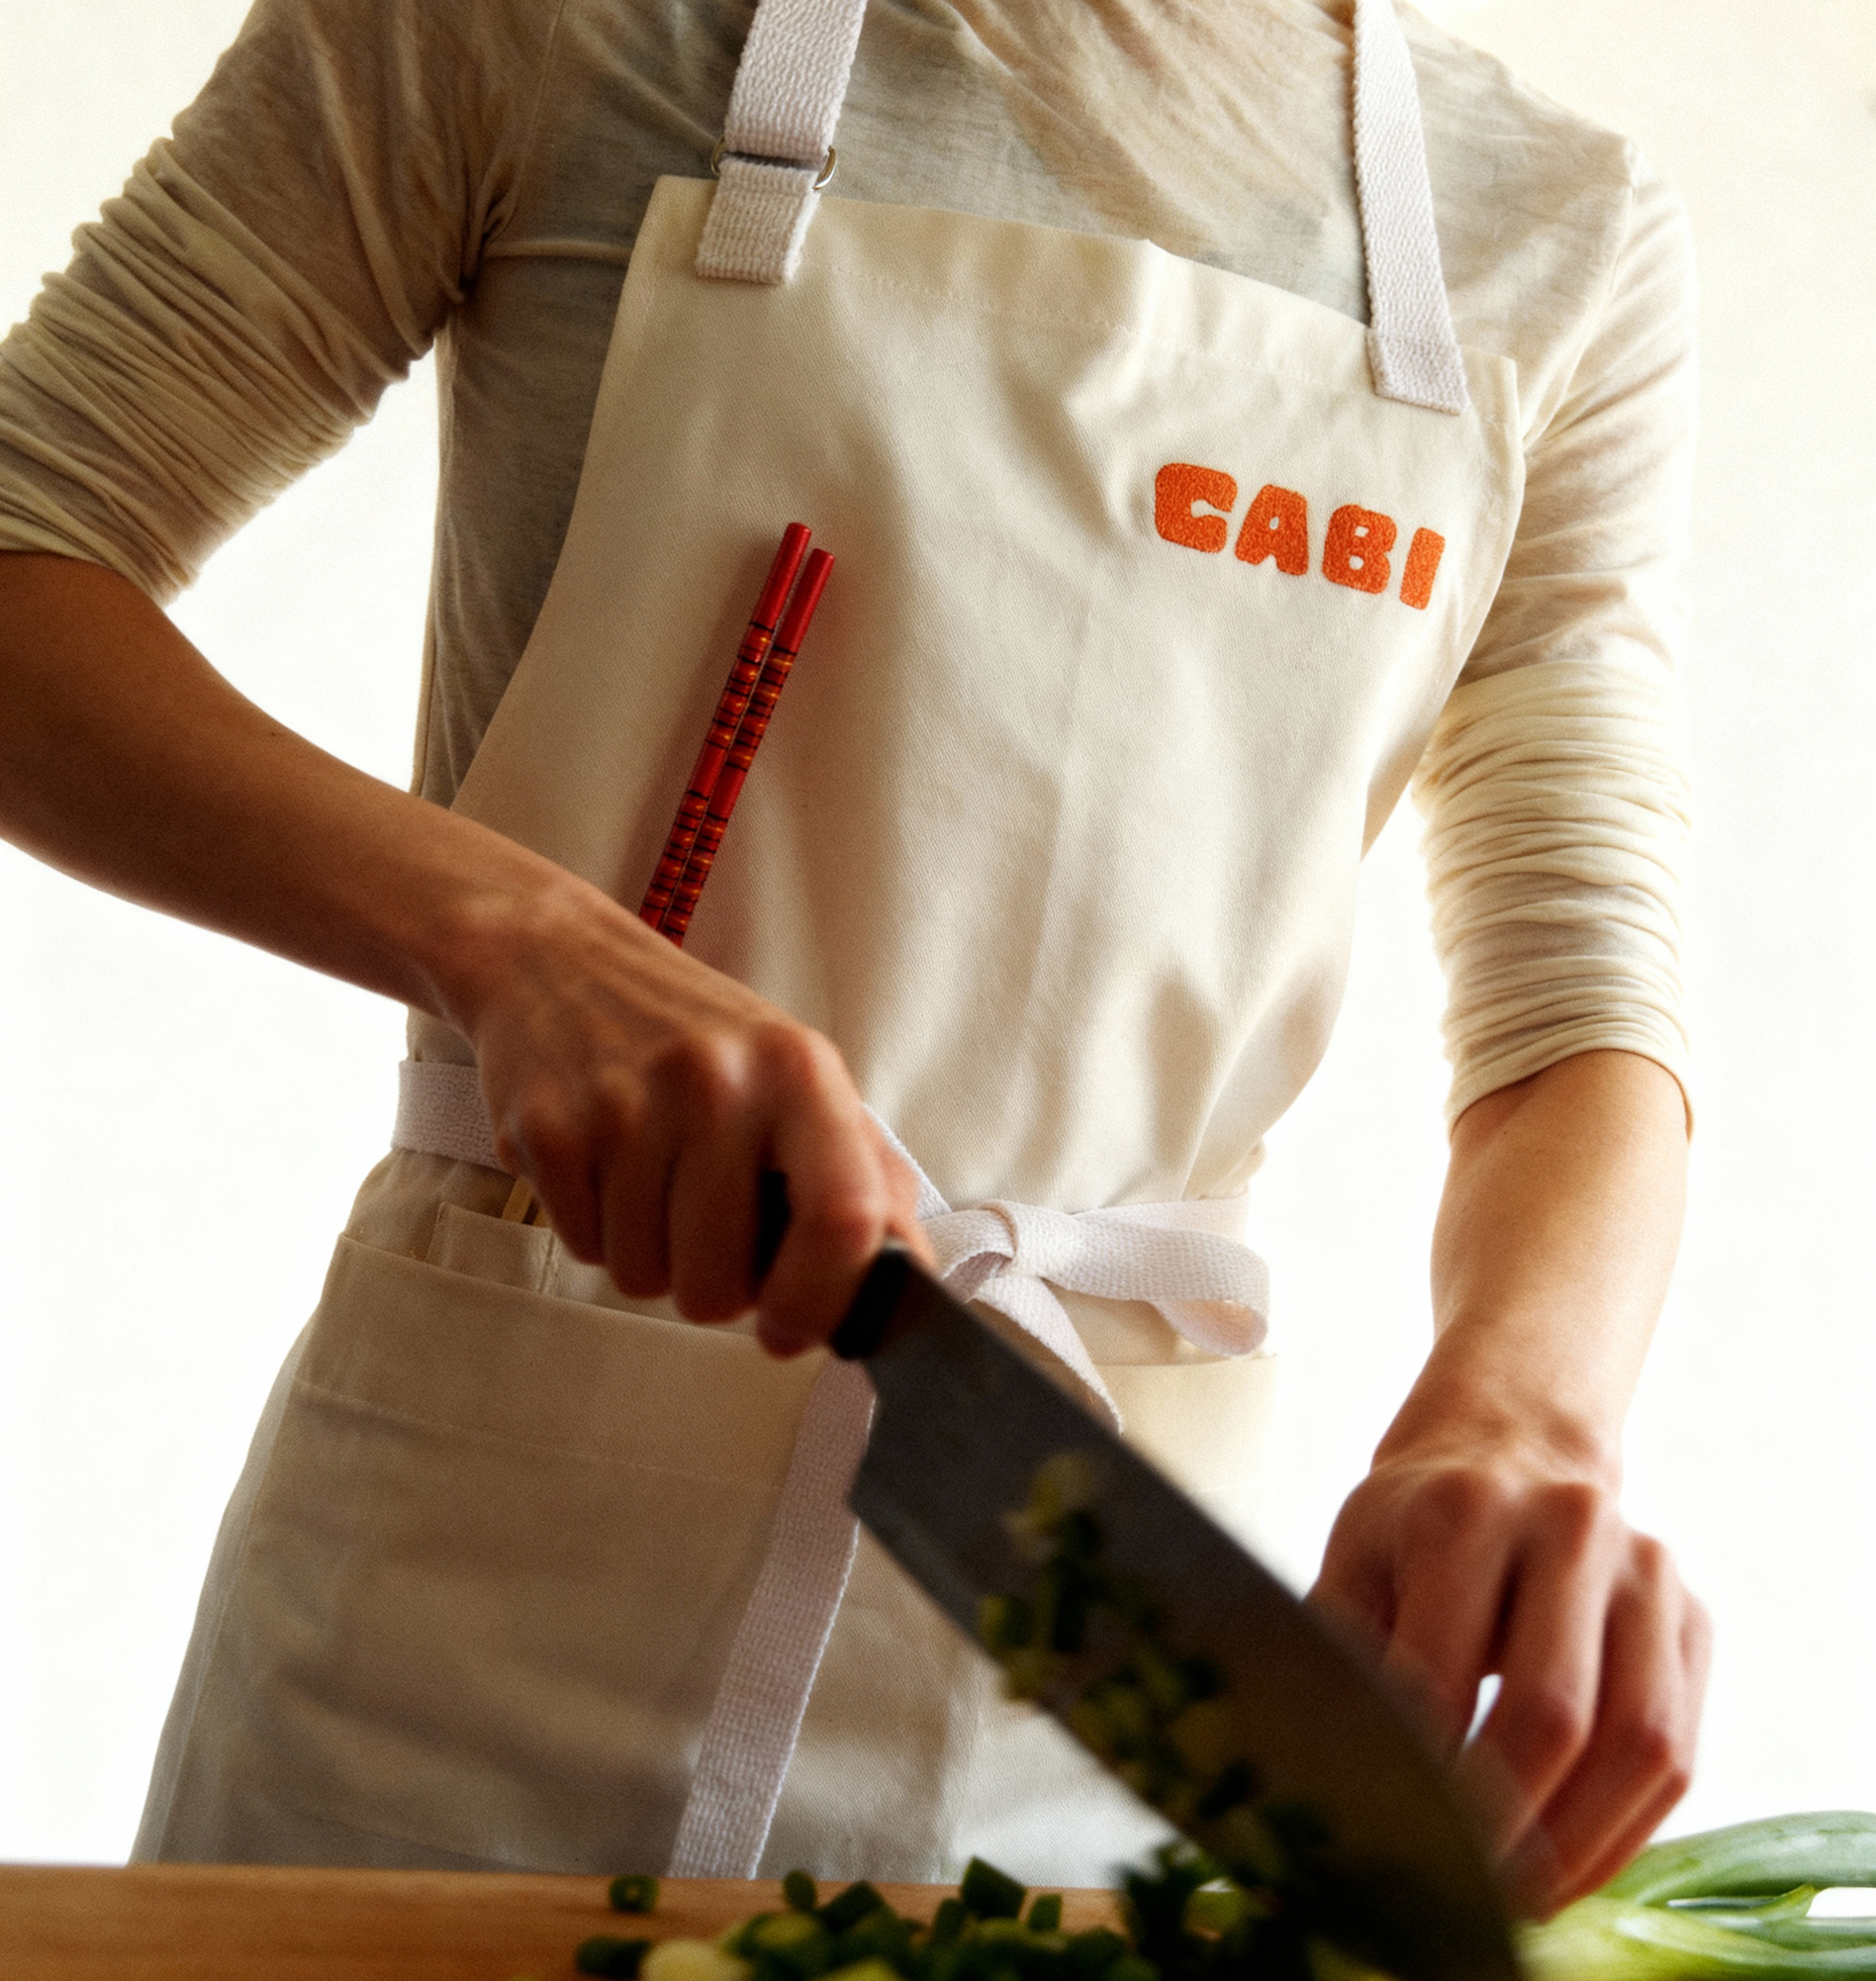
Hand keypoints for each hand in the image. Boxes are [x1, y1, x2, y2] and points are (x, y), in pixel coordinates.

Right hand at [444, 862, 932, 1352]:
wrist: (560, 962)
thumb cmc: (694, 1035)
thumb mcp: (798, 1080)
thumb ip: (864, 1175)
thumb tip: (906, 1275)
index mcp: (799, 1072)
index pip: (843, 1218)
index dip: (823, 1301)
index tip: (794, 1326)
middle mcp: (717, 1081)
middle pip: (721, 1284)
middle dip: (714, 1285)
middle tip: (706, 1223)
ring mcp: (625, 1104)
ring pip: (645, 1279)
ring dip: (650, 1257)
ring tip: (652, 1182)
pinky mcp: (547, 1128)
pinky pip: (582, 1249)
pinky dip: (593, 1230)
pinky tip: (602, 1166)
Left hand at [1312, 1430, 1708, 1918]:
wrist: (1508, 1447)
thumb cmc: (1412, 1524)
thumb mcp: (1355, 1562)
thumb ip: (1337, 1656)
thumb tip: (1316, 1771)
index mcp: (1459, 1510)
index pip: (1442, 1673)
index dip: (1424, 1772)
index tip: (1399, 1841)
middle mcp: (1565, 1525)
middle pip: (1551, 1712)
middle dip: (1509, 1825)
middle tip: (1467, 1892)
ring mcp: (1645, 1567)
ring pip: (1637, 1741)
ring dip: (1581, 1845)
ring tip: (1526, 1899)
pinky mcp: (1692, 1611)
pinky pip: (1680, 1746)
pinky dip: (1628, 1825)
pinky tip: (1577, 1863)